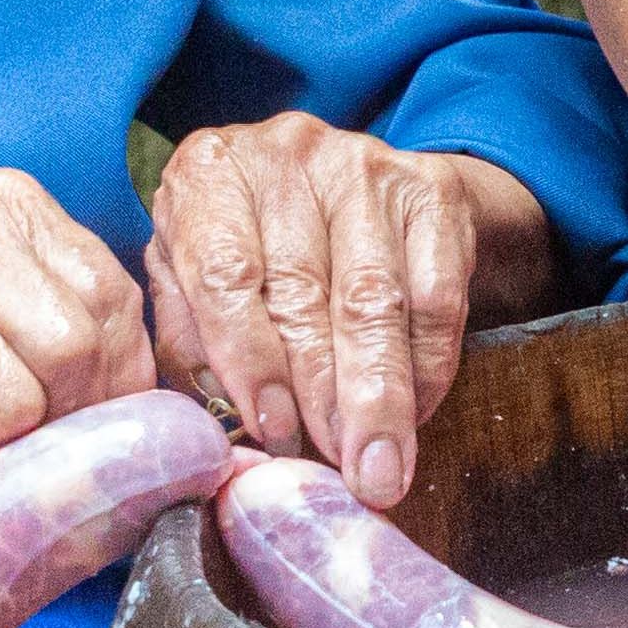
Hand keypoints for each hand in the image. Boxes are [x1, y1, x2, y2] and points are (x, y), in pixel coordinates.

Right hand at [0, 168, 161, 496]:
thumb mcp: (11, 299)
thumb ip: (85, 323)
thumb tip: (154, 408)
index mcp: (10, 205)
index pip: (111, 300)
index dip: (113, 375)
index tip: (84, 404)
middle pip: (71, 353)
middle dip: (57, 413)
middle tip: (20, 425)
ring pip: (14, 410)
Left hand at [146, 114, 555, 507]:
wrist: (340, 181)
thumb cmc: (247, 244)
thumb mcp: (191, 276)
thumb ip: (191, 340)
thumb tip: (221, 426)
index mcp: (209, 176)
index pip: (226, 276)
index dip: (252, 362)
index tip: (276, 431)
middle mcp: (284, 155)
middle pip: (306, 294)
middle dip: (326, 398)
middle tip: (343, 473)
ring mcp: (363, 165)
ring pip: (376, 299)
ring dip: (382, 396)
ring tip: (382, 464)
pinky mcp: (429, 187)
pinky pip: (436, 292)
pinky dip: (430, 364)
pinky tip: (418, 412)